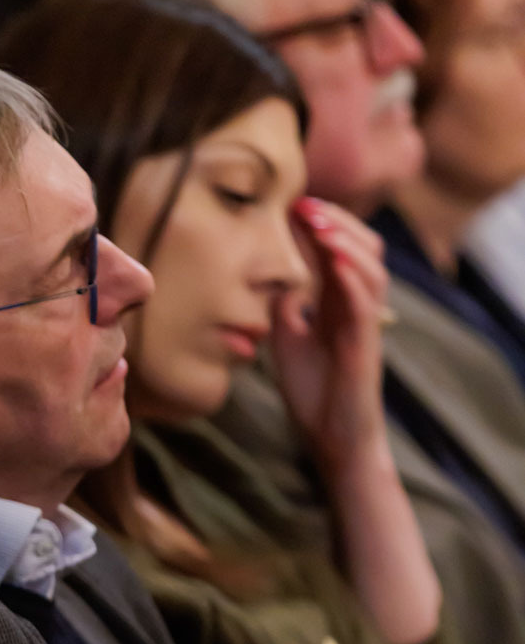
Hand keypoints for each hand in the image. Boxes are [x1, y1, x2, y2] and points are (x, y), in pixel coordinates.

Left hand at [269, 198, 390, 474]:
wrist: (331, 438)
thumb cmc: (313, 391)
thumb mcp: (287, 337)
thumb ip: (285, 304)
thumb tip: (273, 276)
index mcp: (340, 301)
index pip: (338, 250)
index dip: (321, 224)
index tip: (293, 204)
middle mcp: (358, 306)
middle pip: (361, 247)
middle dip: (335, 221)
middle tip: (304, 205)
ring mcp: (366, 323)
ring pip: (370, 268)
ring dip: (345, 242)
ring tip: (318, 224)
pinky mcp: (366, 343)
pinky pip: (365, 302)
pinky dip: (352, 276)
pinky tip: (333, 260)